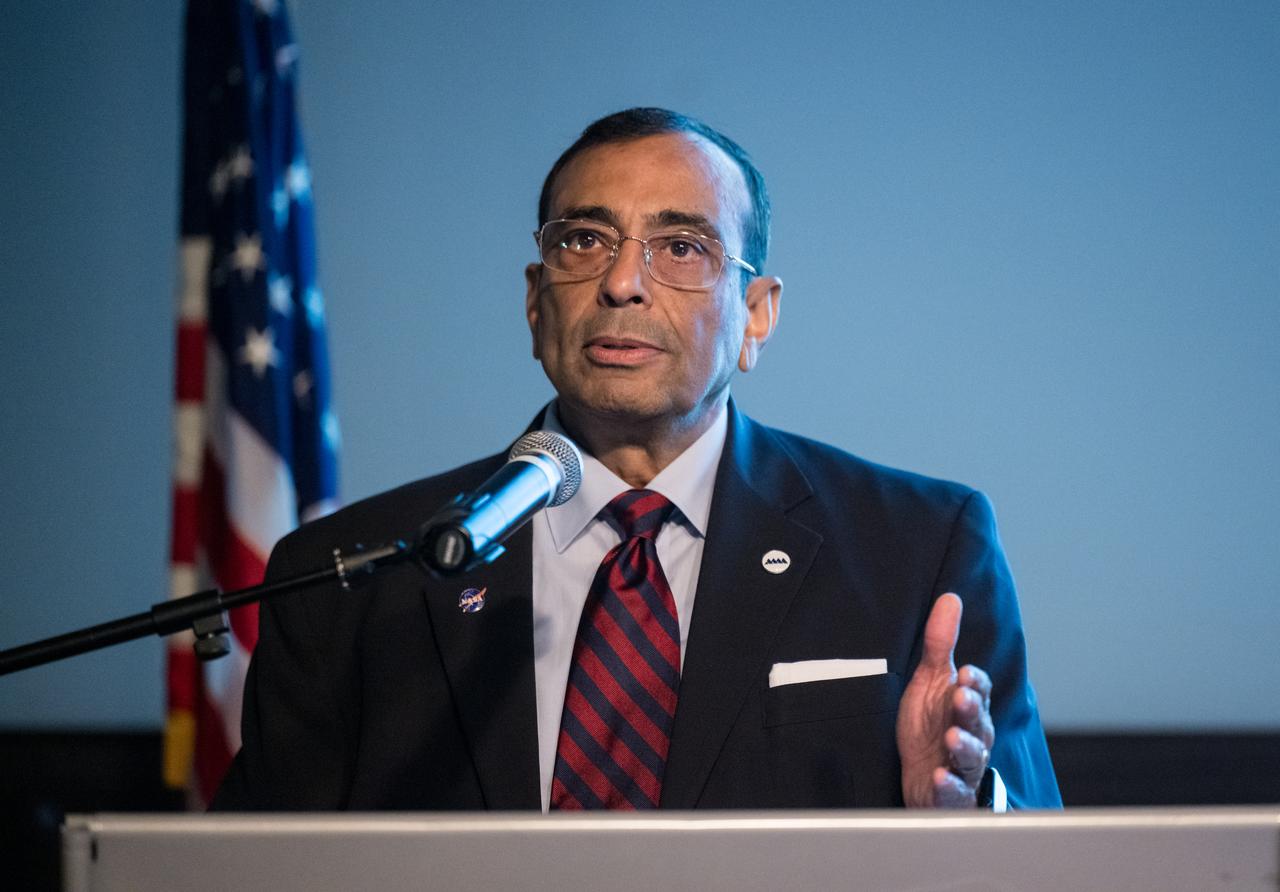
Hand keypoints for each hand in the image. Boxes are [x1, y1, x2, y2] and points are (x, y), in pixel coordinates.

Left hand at [895, 592, 994, 807]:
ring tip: (951, 738)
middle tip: (961, 698)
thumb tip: (950, 598)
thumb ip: (939, 643)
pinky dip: (948, 786)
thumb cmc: (929, 725)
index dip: (973, 683)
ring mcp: (962, 766)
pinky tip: (939, 778)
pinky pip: (955, 792)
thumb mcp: (930, 682)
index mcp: (967, 706)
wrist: (922, 777)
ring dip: (963, 746)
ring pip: (971, 756)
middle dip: (970, 710)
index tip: (964, 672)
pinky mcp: (950, 795)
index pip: (977, 689)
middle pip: (978, 722)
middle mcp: (972, 735)